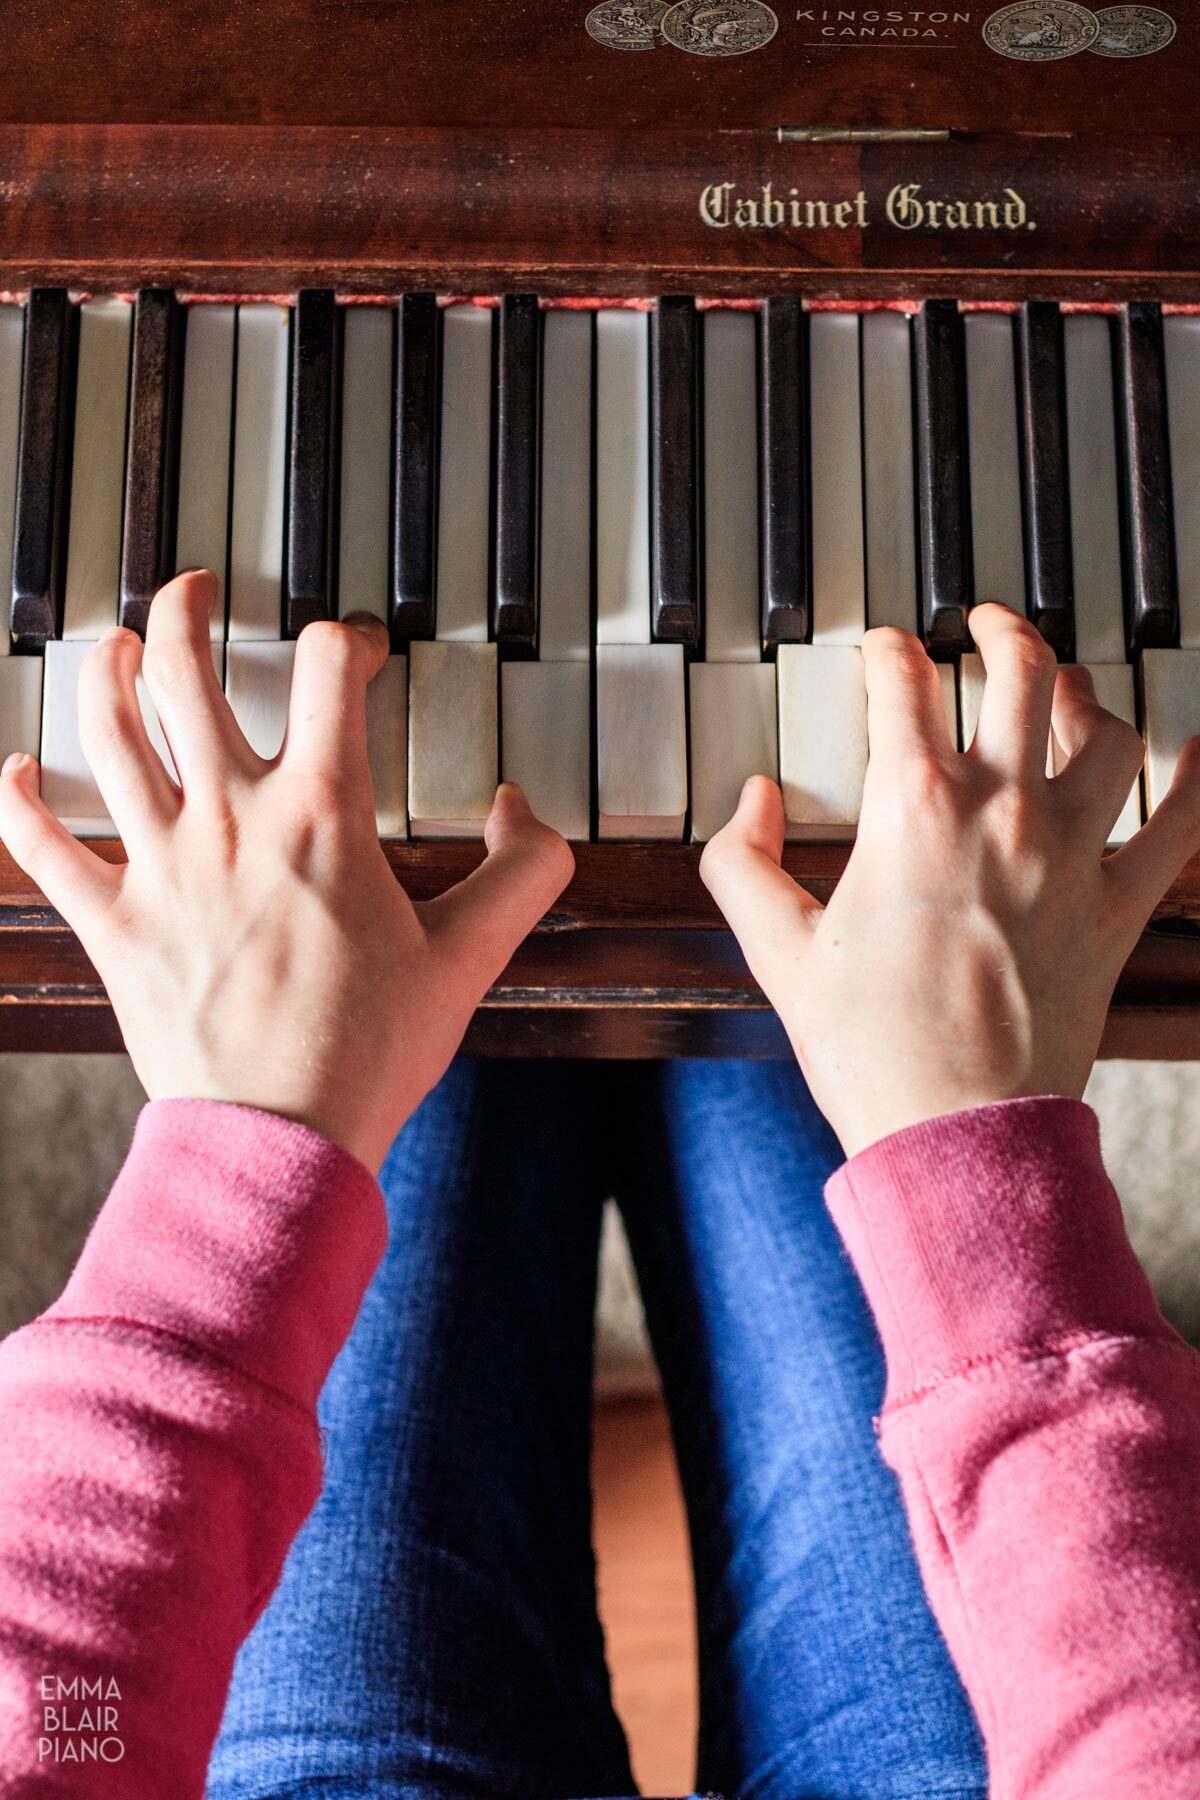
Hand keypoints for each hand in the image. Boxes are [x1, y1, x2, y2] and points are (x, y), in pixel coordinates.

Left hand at [0, 572, 573, 1171]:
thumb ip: (523, 874)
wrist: (279, 1137)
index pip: (328, 670)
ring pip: (109, 733)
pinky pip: (42, 846)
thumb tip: (525, 812)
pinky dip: (18, 800)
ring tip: (120, 645)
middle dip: (192, 608)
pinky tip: (15, 769)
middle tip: (199, 588)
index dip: (351, 639)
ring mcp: (159, 866)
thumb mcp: (470, 959)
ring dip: (109, 672)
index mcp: (321, 816)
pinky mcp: (112, 922)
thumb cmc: (370, 1051)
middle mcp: (230, 820)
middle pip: (190, 670)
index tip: (360, 654)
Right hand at [701, 605, 1199, 1157]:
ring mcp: (1071, 855)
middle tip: (986, 625)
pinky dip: (1193, 781)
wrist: (954, 1125)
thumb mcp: (776, 951)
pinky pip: (1178, 825)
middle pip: (1020, 674)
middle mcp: (1001, 812)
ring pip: (1104, 730)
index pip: (903, 687)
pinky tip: (1194, 753)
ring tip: (1066, 688)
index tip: (884, 647)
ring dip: (1084, 694)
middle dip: (1001, 631)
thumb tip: (754, 802)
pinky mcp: (1117, 907)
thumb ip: (741, 863)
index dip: (888, 651)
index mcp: (912, 810)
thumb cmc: (870, 1048)